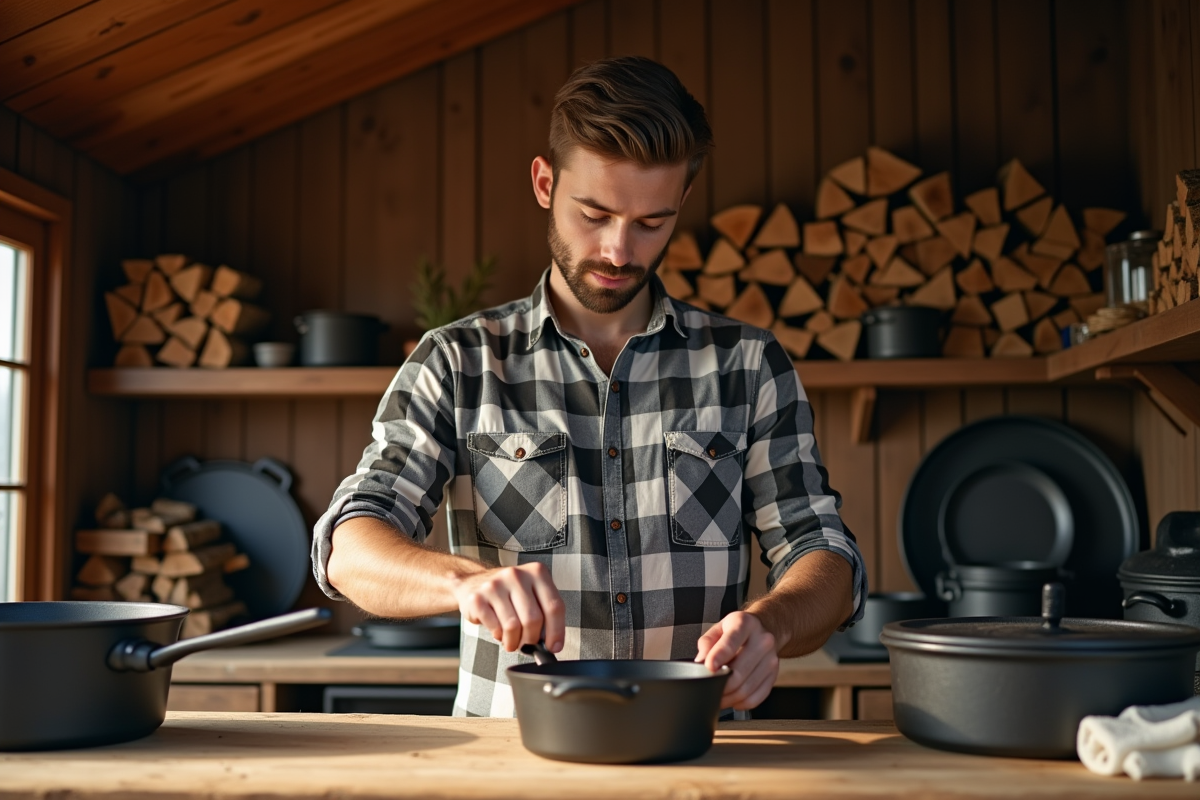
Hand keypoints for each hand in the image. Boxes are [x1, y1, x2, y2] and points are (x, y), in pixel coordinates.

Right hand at [449, 563, 564, 653]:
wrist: (474, 581)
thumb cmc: (509, 593)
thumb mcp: (532, 593)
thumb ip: (545, 612)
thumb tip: (553, 644)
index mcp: (536, 572)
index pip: (554, 606)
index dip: (556, 631)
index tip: (554, 647)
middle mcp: (516, 575)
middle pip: (533, 619)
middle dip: (532, 639)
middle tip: (527, 643)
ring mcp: (495, 585)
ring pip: (513, 626)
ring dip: (514, 641)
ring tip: (512, 641)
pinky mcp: (477, 598)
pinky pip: (495, 628)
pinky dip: (499, 637)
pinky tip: (499, 631)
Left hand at [695, 611, 779, 709]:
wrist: (764, 629)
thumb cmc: (737, 630)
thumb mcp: (719, 628)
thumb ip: (707, 643)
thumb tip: (700, 662)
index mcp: (745, 624)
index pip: (731, 642)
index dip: (718, 657)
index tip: (709, 667)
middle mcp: (762, 640)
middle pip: (739, 672)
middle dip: (719, 685)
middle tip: (706, 689)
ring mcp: (771, 659)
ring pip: (746, 689)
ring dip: (728, 698)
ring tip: (717, 697)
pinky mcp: (774, 675)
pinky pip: (756, 697)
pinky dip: (741, 703)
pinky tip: (732, 699)